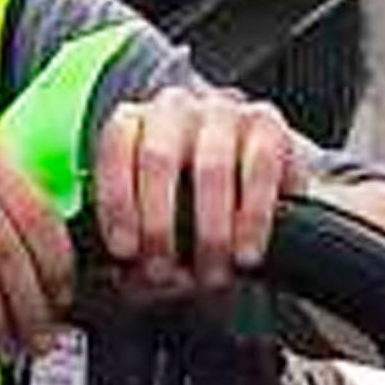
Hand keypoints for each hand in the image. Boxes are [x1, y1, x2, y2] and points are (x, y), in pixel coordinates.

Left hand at [93, 86, 300, 295]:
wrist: (258, 182)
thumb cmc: (193, 203)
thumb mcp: (158, 221)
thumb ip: (138, 246)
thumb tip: (130, 278)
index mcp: (137, 121)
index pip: (116, 146)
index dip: (116, 201)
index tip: (125, 250)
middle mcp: (177, 107)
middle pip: (158, 158)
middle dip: (159, 224)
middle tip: (165, 271)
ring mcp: (224, 110)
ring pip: (211, 166)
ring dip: (209, 230)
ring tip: (211, 273)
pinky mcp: (268, 124)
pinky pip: (260, 168)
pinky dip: (252, 218)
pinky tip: (246, 252)